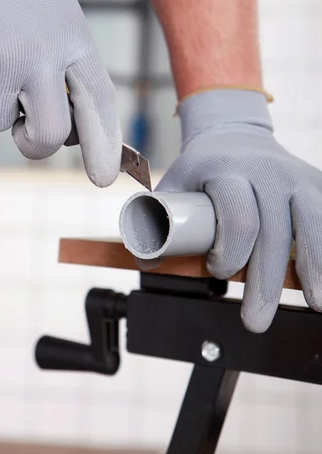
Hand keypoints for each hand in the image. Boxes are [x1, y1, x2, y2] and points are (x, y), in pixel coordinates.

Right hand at [0, 0, 120, 185]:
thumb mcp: (53, 10)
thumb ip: (66, 62)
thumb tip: (71, 126)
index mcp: (71, 38)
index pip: (97, 102)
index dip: (104, 144)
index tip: (104, 176)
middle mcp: (41, 56)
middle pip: (50, 134)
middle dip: (37, 145)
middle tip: (27, 136)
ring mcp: (1, 65)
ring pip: (0, 122)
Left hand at [157, 89, 321, 332]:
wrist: (235, 133)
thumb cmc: (204, 169)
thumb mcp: (175, 185)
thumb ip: (159, 221)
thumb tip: (149, 264)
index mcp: (226, 170)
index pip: (238, 217)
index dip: (230, 253)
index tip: (216, 272)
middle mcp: (266, 170)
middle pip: (274, 232)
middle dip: (266, 283)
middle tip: (255, 320)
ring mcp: (296, 176)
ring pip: (312, 223)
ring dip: (316, 267)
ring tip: (316, 303)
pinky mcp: (315, 183)